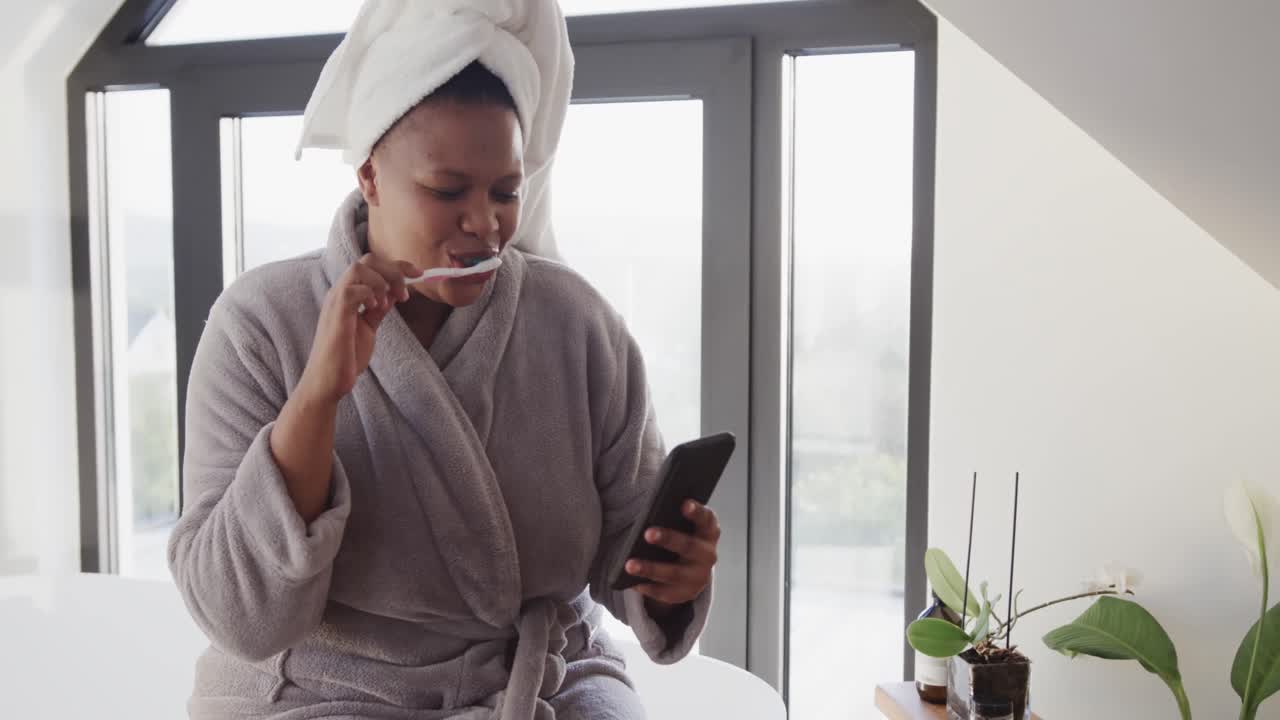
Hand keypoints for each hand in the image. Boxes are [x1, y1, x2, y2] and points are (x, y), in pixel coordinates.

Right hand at [298, 254, 419, 404]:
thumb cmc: (346, 357)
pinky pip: (353, 290)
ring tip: (391, 301)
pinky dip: (370, 294)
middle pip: (367, 260)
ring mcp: (335, 302)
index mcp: (348, 294)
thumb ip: (377, 310)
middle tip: (406, 293)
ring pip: (359, 268)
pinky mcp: (336, 316)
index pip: (372, 265)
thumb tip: (392, 295)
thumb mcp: (368, 328)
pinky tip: (377, 309)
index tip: (418, 274)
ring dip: (383, 281)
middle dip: (394, 270)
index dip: (397, 265)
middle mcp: (339, 293)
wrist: (328, 382)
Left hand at [626, 500, 719, 609]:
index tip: (684, 504)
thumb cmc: (681, 537)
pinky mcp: (685, 594)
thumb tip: (647, 514)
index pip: (706, 519)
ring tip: (630, 565)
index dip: (696, 512)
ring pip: (674, 573)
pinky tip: (632, 582)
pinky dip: (648, 587)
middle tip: (648, 533)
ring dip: (651, 569)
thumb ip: (672, 518)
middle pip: (689, 546)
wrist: (692, 569)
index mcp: (708, 532)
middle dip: (669, 539)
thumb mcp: (683, 527)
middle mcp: (708, 555)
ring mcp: (698, 577)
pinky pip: (665, 592)